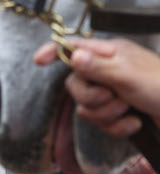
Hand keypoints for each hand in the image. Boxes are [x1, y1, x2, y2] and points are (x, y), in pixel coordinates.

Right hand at [34, 38, 159, 136]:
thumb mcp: (128, 75)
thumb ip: (97, 66)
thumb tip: (72, 55)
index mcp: (110, 54)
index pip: (74, 47)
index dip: (54, 51)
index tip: (38, 61)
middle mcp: (107, 72)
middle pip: (75, 84)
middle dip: (92, 97)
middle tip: (113, 97)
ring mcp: (112, 93)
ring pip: (86, 107)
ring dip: (107, 115)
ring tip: (128, 111)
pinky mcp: (117, 114)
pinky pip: (101, 123)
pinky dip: (117, 127)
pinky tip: (134, 124)